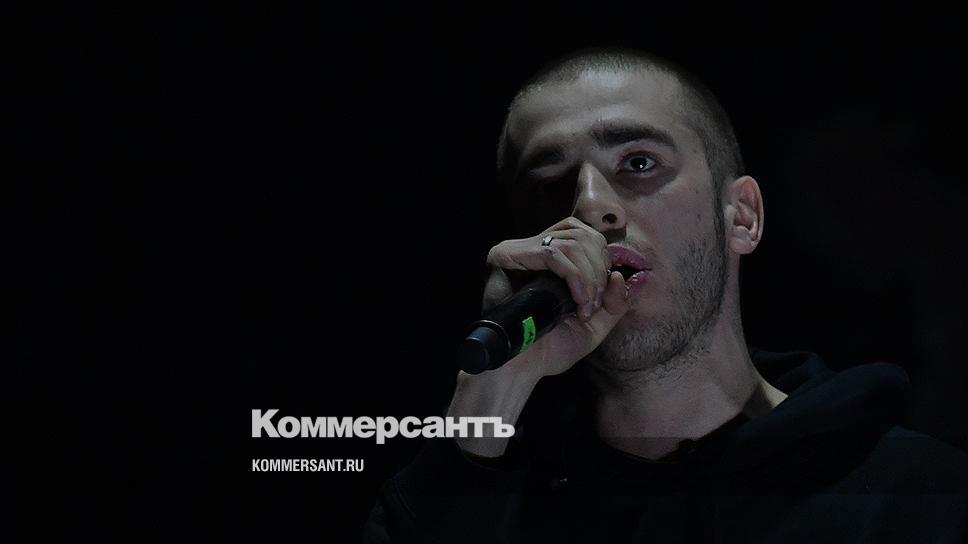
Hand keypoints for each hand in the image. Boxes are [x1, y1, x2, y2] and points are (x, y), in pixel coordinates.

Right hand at [481, 217, 630, 379]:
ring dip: (588, 277)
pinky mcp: (505, 256)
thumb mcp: (595, 323)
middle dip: (598, 270)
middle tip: (592, 305)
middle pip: (582, 234)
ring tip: (584, 308)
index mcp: (551, 258)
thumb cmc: (551, 348)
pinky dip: (574, 276)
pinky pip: (552, 254)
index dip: (602, 263)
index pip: (587, 236)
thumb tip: (626, 275)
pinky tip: (576, 301)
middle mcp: (532, 248)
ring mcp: (517, 250)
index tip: (599, 301)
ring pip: (570, 242)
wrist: (521, 368)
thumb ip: (615, 300)